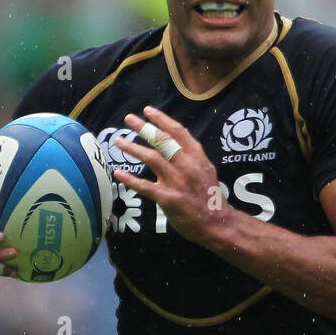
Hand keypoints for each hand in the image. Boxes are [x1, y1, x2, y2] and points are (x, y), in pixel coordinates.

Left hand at [111, 107, 229, 246]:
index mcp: (197, 156)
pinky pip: (145, 186)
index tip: (147, 111)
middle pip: (162, 141)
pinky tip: (118, 173)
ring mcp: (177, 181)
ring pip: (151, 158)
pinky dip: (130, 179)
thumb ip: (192, 156)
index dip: (161, 119)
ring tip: (118, 141)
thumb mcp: (206, 170)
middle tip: (128, 119)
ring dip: (132, 148)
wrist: (218, 224)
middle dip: (143, 127)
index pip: (177, 131)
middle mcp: (187, 165)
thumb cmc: (210, 197)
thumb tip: (176, 143)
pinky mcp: (168, 198)